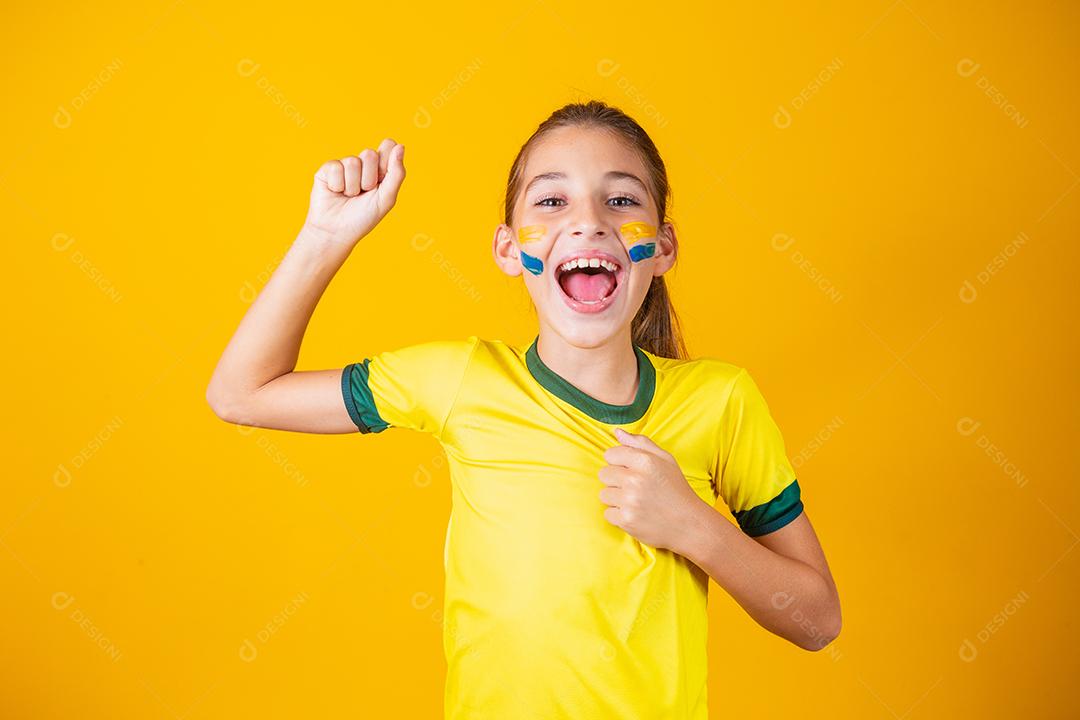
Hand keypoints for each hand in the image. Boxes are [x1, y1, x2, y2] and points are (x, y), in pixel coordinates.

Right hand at [303, 138, 405, 247]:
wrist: (336, 232)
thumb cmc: (363, 218)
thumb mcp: (386, 198)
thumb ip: (396, 173)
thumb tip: (400, 146)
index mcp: (381, 170)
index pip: (389, 147)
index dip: (386, 161)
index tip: (381, 180)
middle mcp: (363, 165)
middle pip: (370, 153)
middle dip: (368, 179)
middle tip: (363, 193)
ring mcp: (345, 166)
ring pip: (352, 161)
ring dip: (352, 185)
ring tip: (349, 196)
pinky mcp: (327, 169)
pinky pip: (336, 167)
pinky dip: (338, 185)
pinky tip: (335, 192)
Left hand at [598, 427, 705, 551]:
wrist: (689, 524)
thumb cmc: (676, 489)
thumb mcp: (665, 459)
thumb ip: (640, 443)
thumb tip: (617, 432)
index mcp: (645, 461)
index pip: (610, 454)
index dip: (619, 462)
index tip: (631, 471)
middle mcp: (635, 479)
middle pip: (604, 474)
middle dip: (616, 480)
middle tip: (635, 488)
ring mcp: (630, 501)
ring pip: (604, 494)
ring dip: (616, 499)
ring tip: (636, 501)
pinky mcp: (626, 520)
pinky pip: (608, 514)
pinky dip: (619, 516)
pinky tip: (635, 514)